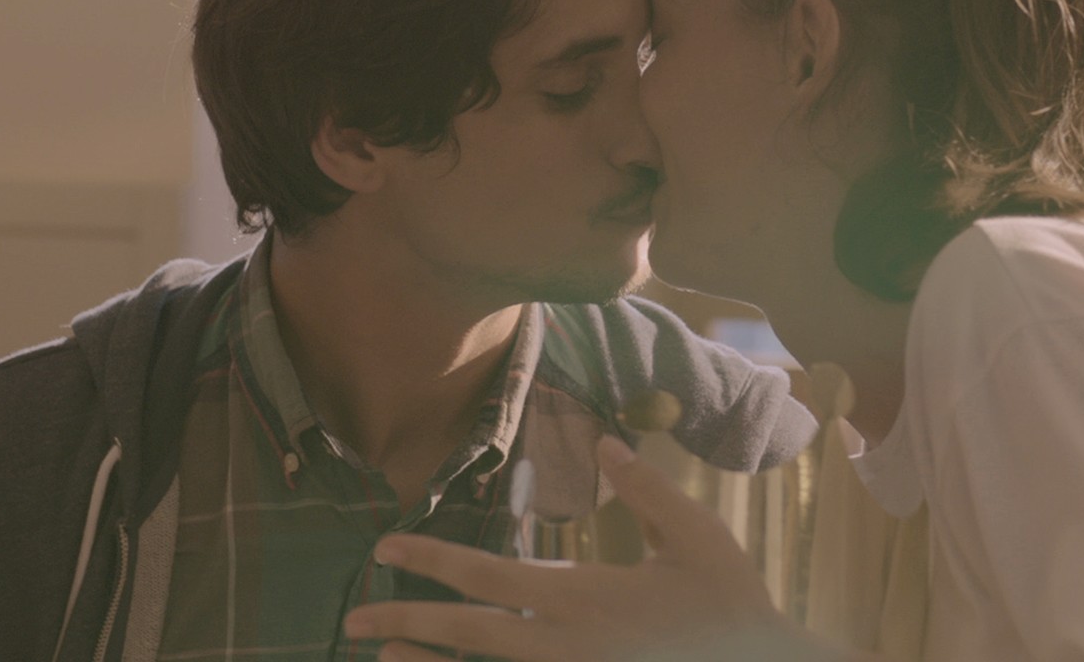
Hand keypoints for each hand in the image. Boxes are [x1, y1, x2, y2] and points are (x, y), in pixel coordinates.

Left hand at [343, 435, 847, 661]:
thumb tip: (607, 442)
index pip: (485, 575)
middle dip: (402, 621)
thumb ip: (648, 490)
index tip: (385, 545)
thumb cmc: (732, 606)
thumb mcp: (697, 538)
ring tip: (380, 656)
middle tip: (352, 618)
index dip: (430, 558)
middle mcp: (561, 646)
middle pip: (464, 634)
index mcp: (581, 597)